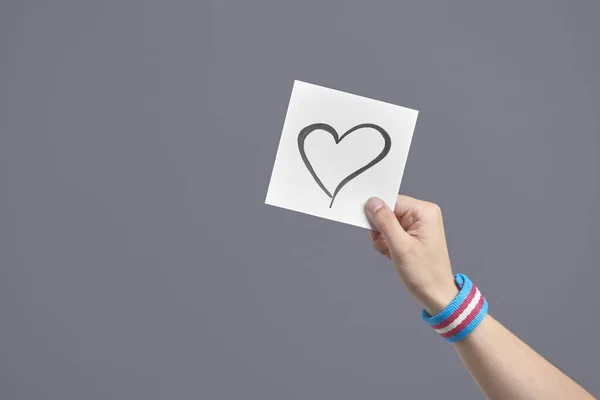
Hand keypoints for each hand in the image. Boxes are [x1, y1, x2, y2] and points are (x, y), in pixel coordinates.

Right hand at [365, 195, 458, 314]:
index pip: (391, 201)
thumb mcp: (400, 246)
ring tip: (392, 253)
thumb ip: (384, 221)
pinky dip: (388, 244)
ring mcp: (418, 224)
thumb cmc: (424, 273)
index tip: (374, 230)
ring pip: (386, 224)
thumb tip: (372, 202)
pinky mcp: (413, 234)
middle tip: (387, 246)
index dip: (378, 215)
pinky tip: (394, 255)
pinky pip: (391, 232)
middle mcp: (422, 214)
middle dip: (381, 230)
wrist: (436, 295)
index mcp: (424, 212)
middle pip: (388, 212)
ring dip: (383, 240)